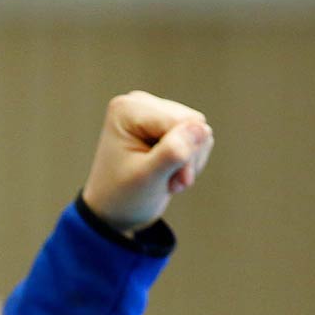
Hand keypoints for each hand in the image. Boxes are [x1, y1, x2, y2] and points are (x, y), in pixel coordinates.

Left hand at [81, 91, 213, 235]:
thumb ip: (172, 152)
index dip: (184, 155)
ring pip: (200, 130)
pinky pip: (199, 137)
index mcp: (128, 109)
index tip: (169, 183)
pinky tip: (170, 171)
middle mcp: (141, 102)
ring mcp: (156, 111)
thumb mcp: (146, 179)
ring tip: (165, 178)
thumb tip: (202, 128)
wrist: (113, 211)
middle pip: (194, 123)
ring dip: (189, 161)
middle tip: (167, 182)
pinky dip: (190, 160)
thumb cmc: (122, 197)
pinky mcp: (168, 123)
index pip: (181, 122)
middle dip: (186, 158)